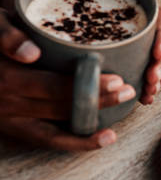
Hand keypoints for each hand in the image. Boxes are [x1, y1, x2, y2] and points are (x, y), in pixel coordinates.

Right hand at [0, 10, 134, 149]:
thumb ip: (8, 37)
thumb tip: (30, 53)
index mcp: (8, 78)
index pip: (52, 86)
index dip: (85, 86)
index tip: (116, 79)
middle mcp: (10, 103)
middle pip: (60, 107)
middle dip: (98, 101)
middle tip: (128, 91)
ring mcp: (13, 119)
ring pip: (55, 130)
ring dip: (88, 130)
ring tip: (115, 129)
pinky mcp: (19, 127)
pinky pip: (49, 140)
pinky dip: (76, 142)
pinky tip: (103, 138)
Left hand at [140, 7, 160, 103]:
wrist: (107, 6)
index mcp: (151, 17)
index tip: (158, 53)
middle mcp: (151, 34)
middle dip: (159, 67)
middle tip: (153, 79)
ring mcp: (146, 49)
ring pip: (156, 67)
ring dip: (156, 82)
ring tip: (150, 94)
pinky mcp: (138, 61)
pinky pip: (146, 76)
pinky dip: (147, 89)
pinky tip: (145, 100)